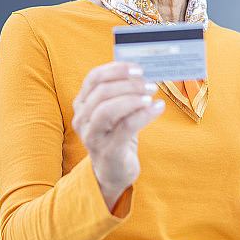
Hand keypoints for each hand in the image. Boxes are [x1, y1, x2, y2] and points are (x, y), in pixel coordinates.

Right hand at [72, 62, 164, 210]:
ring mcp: (92, 136)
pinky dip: (144, 114)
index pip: (94, 78)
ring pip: (108, 109)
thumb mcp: (116, 112)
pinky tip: (157, 108)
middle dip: (129, 84)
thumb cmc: (117, 135)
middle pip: (101, 91)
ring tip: (151, 96)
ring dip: (133, 98)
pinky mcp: (107, 150)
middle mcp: (82, 119)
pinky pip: (125, 127)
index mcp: (82, 104)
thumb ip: (123, 93)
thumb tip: (145, 72)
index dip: (116, 69)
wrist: (113, 171)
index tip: (138, 68)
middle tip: (150, 84)